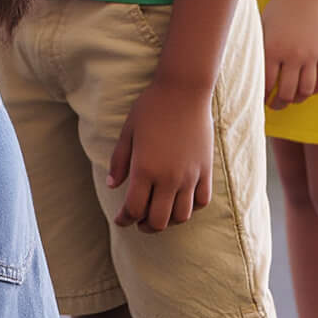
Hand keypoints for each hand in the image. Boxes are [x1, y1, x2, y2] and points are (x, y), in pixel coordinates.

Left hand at [109, 77, 212, 232]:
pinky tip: (181, 201)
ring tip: (160, 214)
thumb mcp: (128, 131)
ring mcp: (190, 176)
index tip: (120, 220)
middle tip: (138, 222)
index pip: (134, 209)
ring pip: (182, 216)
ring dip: (168, 221)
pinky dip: (191, 208)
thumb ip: (119, 161)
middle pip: (159, 221)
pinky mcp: (205, 170)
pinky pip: (201, 201)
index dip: (124, 219)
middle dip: (145, 226)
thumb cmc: (151, 108)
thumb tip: (112, 185)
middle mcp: (169, 178)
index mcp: (145, 169)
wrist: (184, 91)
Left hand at [262, 0, 317, 108]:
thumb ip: (259, 47)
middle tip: (276, 105)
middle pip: (288, 92)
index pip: (267, 83)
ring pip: (306, 90)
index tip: (262, 99)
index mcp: (272, 49)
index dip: (264, 96)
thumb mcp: (262, 25)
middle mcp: (292, 55)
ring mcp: (311, 55)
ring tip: (293, 100)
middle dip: (280, 103)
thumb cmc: (279, 6)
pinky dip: (317, 89)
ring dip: (299, 99)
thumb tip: (251, 68)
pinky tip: (310, 90)